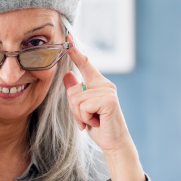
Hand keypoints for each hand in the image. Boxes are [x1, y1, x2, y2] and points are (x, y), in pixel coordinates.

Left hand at [62, 34, 145, 180]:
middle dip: (74, 109)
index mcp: (98, 83)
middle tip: (88, 118)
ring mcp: (108, 91)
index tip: (68, 37)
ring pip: (76, 99)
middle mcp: (104, 84)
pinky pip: (83, 106)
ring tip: (94, 120)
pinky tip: (98, 121)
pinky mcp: (109, 101)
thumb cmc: (99, 125)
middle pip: (72, 91)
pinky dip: (86, 118)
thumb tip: (67, 75)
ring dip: (80, 115)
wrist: (113, 143)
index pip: (85, 64)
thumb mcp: (81, 108)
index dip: (75, 51)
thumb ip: (75, 92)